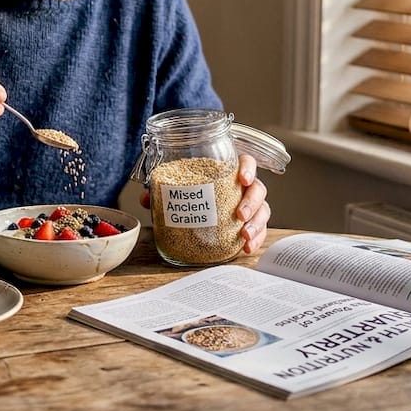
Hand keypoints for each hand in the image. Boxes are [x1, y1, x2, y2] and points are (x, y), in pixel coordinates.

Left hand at [137, 153, 271, 253]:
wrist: (197, 212)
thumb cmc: (193, 194)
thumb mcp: (178, 190)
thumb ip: (163, 192)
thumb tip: (148, 199)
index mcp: (228, 172)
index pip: (246, 162)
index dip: (248, 168)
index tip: (242, 179)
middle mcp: (243, 188)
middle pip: (258, 189)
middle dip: (251, 202)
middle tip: (239, 214)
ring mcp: (250, 206)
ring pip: (263, 210)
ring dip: (256, 224)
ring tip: (244, 236)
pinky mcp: (251, 224)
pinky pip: (261, 230)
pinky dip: (257, 239)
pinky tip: (247, 248)